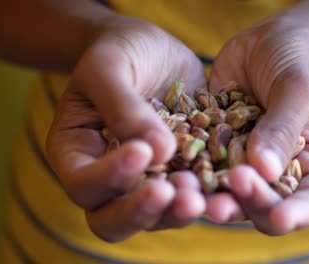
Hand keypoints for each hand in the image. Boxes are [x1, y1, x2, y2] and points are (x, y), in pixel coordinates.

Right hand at [46, 16, 206, 241]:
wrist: (150, 50)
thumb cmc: (117, 53)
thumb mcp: (109, 68)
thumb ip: (124, 107)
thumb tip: (158, 152)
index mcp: (77, 156)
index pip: (84, 185)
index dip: (109, 178)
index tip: (141, 152)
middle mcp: (110, 179)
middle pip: (114, 221)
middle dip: (143, 211)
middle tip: (171, 193)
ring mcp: (148, 182)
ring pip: (159, 215)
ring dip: (180, 210)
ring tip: (203, 196)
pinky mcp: (183, 173)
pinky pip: (195, 194)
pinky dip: (211, 194)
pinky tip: (230, 183)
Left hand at [206, 8, 308, 234]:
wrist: (274, 37)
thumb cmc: (303, 60)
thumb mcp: (300, 89)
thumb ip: (282, 129)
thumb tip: (264, 171)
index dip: (297, 216)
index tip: (279, 216)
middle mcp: (280, 173)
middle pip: (264, 206)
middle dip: (243, 205)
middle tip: (222, 201)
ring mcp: (247, 163)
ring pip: (227, 191)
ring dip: (208, 195)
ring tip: (188, 192)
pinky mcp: (217, 147)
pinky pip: (202, 163)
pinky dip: (187, 168)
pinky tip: (171, 169)